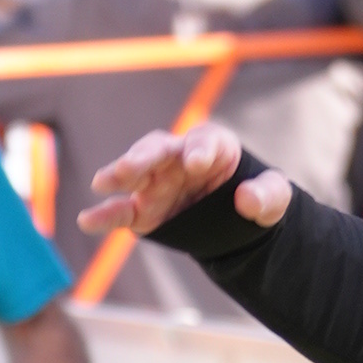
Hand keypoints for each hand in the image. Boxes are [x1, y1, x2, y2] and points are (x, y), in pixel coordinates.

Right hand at [84, 122, 289, 237]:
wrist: (238, 221)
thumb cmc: (257, 197)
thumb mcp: (275, 198)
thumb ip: (268, 195)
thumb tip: (247, 199)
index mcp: (212, 146)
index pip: (203, 141)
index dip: (200, 150)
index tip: (197, 163)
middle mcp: (178, 158)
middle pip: (158, 149)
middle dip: (145, 155)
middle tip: (135, 165)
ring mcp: (157, 183)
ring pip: (135, 172)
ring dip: (119, 174)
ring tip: (104, 182)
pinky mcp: (145, 210)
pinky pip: (121, 211)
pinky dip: (104, 216)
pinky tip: (87, 220)